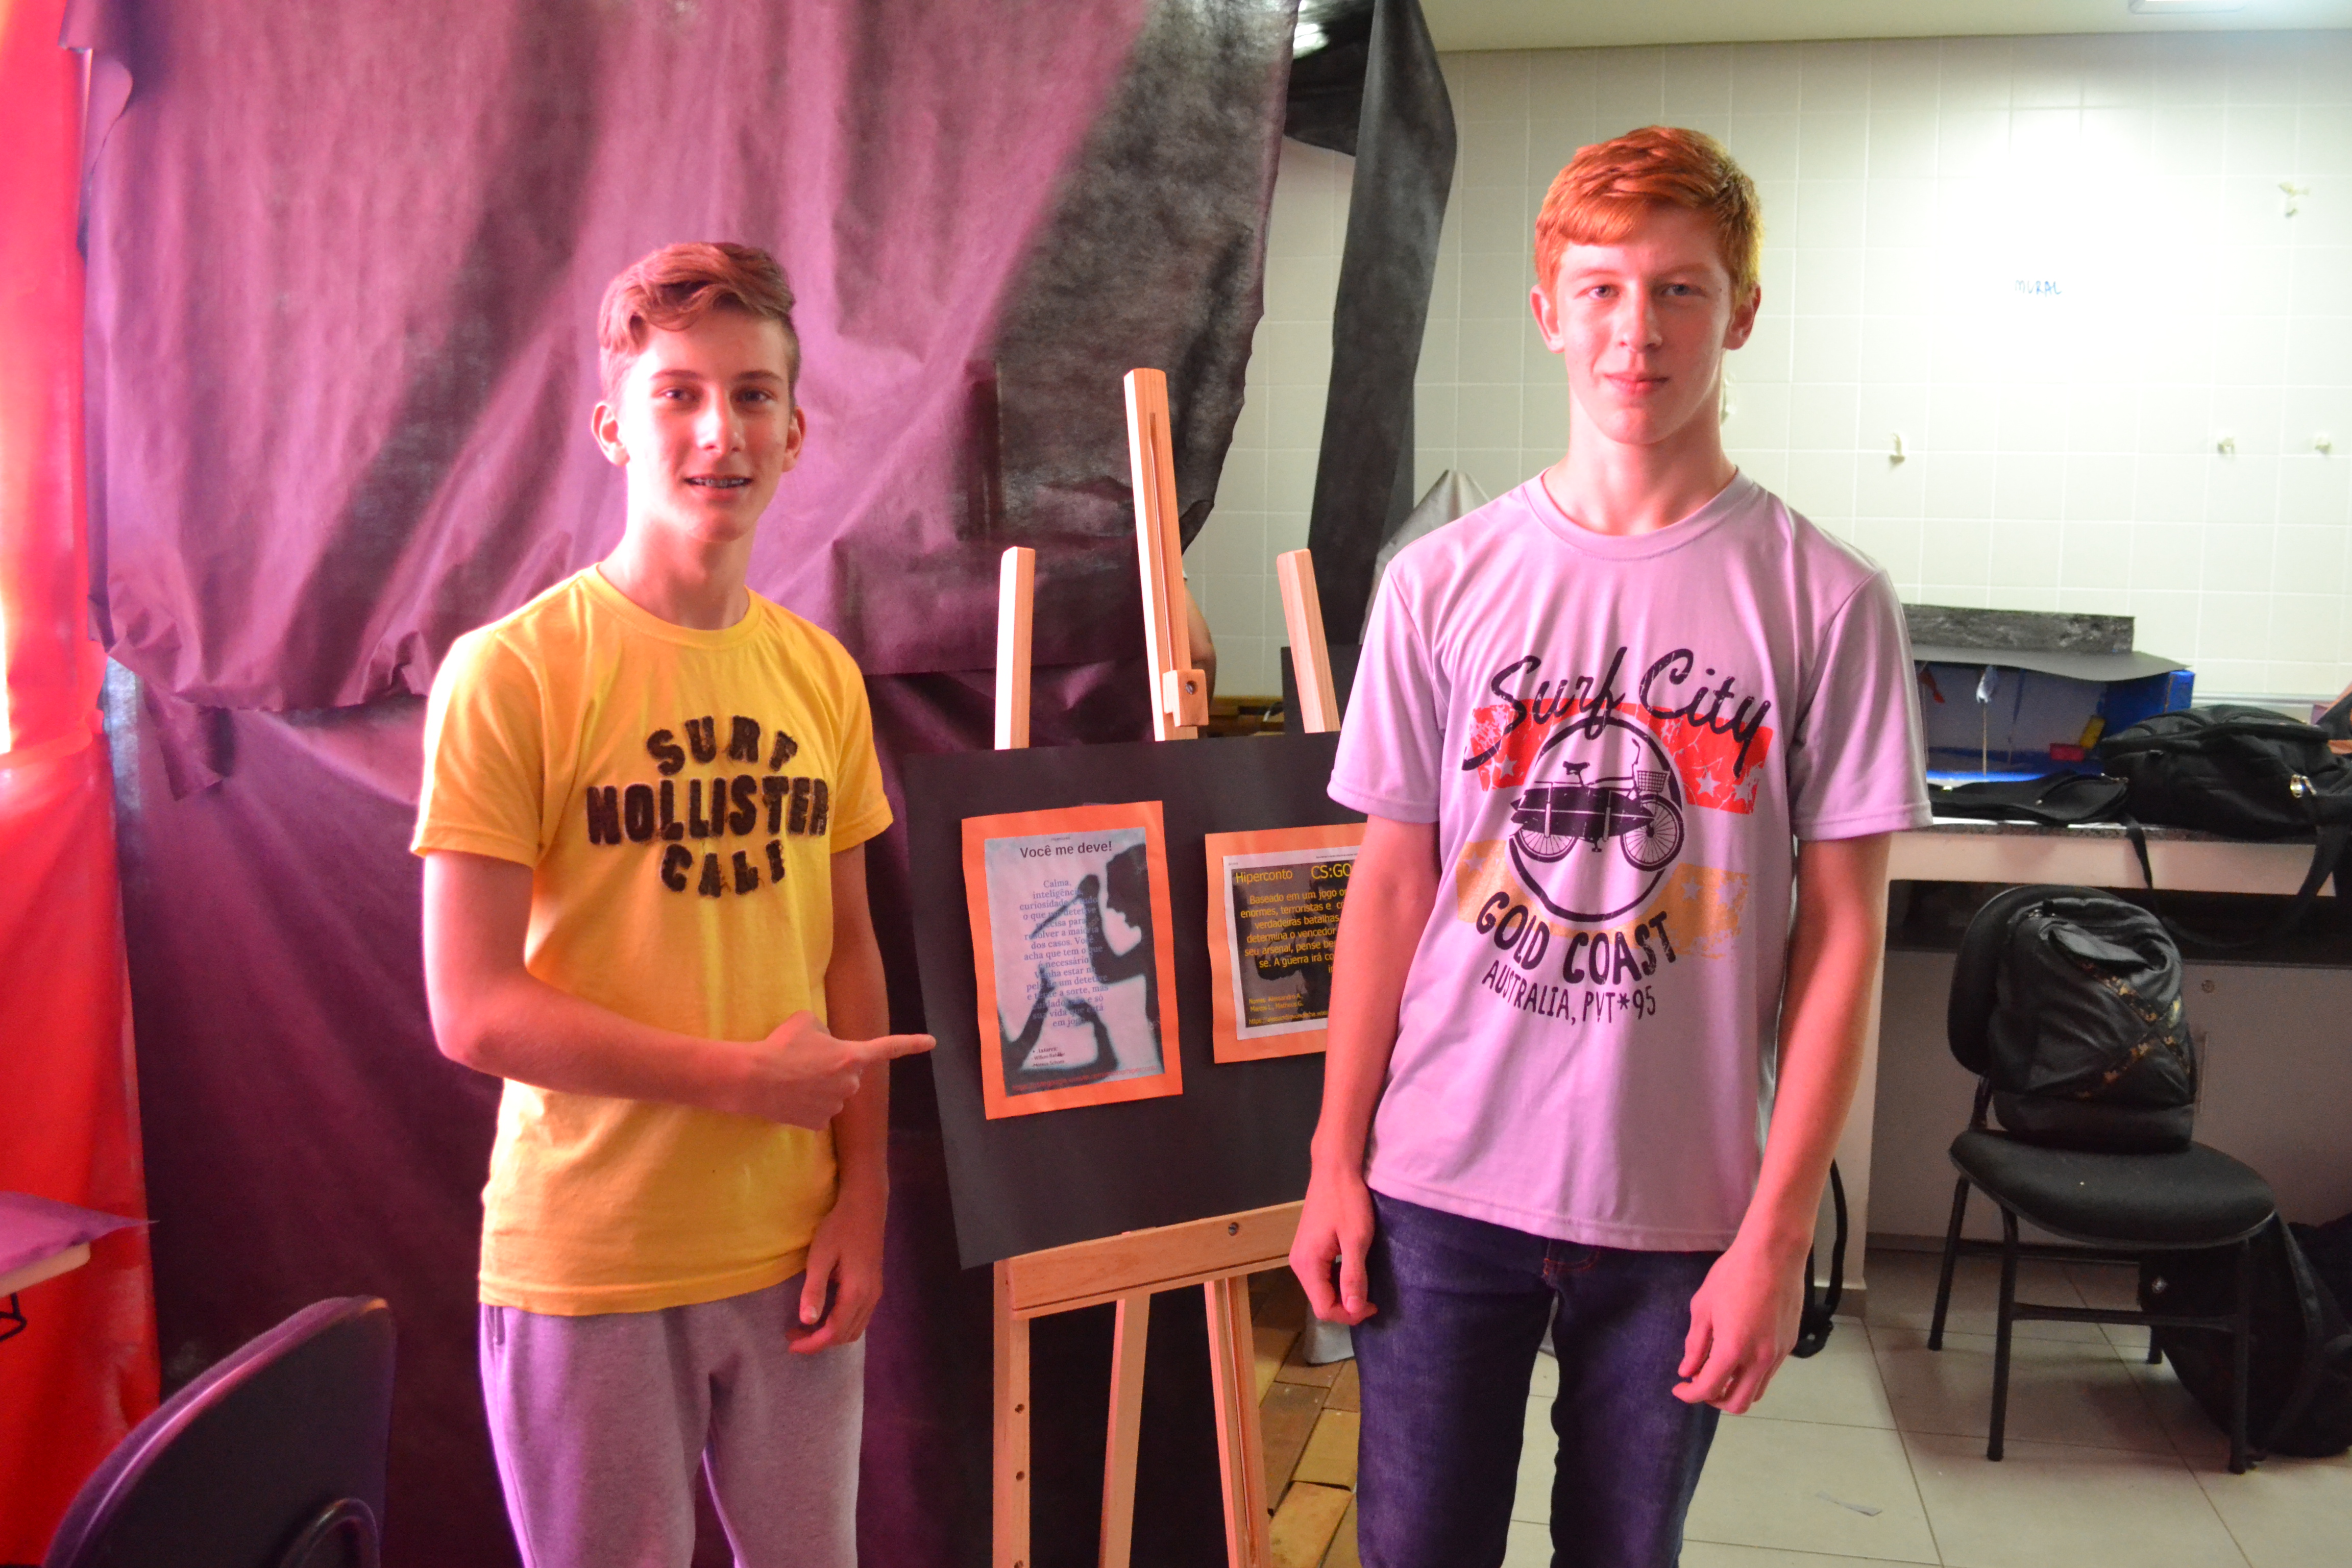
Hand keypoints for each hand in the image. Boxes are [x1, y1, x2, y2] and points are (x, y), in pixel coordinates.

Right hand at [741, 1012, 931, 1128]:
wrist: (754, 1078)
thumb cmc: (781, 1045)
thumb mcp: (807, 1021)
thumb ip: (825, 1032)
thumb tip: (826, 1046)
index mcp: (853, 1056)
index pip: (888, 1047)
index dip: (911, 1043)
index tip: (932, 1042)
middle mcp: (850, 1084)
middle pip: (848, 1072)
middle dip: (832, 1067)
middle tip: (804, 1061)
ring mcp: (835, 1107)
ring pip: (832, 1093)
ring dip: (817, 1085)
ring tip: (792, 1077)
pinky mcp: (818, 1124)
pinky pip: (818, 1111)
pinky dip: (806, 1104)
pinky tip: (790, 1096)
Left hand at [791, 1176, 885, 1353]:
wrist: (866, 1205)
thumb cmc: (839, 1227)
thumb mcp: (820, 1256)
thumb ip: (814, 1290)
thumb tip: (807, 1321)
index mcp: (857, 1292)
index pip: (834, 1332)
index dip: (812, 1344)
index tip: (790, 1343)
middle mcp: (871, 1297)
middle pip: (846, 1335)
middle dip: (819, 1341)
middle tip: (794, 1334)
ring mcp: (876, 1292)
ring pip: (855, 1328)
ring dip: (831, 1333)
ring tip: (806, 1327)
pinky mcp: (875, 1285)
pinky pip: (860, 1317)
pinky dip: (841, 1323)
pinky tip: (825, 1312)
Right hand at [1288, 1160, 1377, 1324]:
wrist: (1335, 1169)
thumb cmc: (1347, 1201)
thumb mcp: (1356, 1240)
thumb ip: (1353, 1277)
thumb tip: (1354, 1311)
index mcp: (1308, 1265)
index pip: (1324, 1308)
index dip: (1349, 1314)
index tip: (1373, 1305)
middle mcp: (1299, 1264)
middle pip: (1320, 1301)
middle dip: (1346, 1306)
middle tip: (1372, 1298)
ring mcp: (1301, 1255)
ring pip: (1321, 1289)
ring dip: (1343, 1294)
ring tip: (1365, 1285)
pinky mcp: (1308, 1248)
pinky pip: (1321, 1275)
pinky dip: (1337, 1281)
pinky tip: (1353, 1271)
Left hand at [1674, 1236, 1804, 1412]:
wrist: (1774, 1253)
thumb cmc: (1733, 1275)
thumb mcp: (1703, 1307)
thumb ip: (1695, 1344)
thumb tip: (1687, 1370)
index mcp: (1733, 1349)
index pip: (1709, 1389)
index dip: (1689, 1395)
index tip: (1679, 1388)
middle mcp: (1760, 1359)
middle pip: (1738, 1404)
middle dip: (1714, 1400)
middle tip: (1700, 1383)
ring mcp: (1779, 1354)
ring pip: (1757, 1392)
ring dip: (1735, 1390)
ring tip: (1719, 1370)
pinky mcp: (1790, 1344)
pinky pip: (1769, 1374)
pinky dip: (1751, 1375)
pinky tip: (1739, 1355)